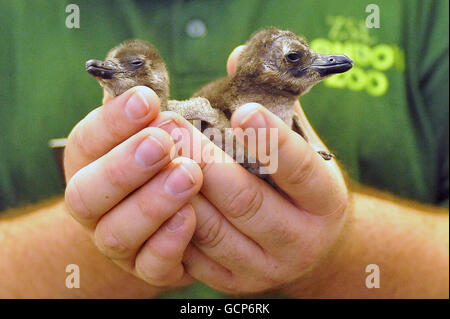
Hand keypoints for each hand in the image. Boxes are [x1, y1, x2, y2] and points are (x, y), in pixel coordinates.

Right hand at [64, 86, 202, 287]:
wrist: (162, 218)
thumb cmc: (165, 161)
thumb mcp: (157, 129)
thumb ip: (156, 105)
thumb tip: (183, 66)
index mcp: (91, 164)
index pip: (87, 141)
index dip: (114, 122)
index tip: (148, 100)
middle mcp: (94, 205)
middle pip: (88, 192)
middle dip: (126, 165)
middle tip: (163, 141)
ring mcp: (117, 241)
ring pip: (115, 233)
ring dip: (151, 203)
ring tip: (188, 175)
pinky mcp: (146, 268)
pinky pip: (150, 266)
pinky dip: (168, 243)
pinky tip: (190, 217)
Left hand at [151, 46, 348, 293]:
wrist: (304, 240)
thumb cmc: (296, 183)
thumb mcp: (300, 144)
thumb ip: (274, 104)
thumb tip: (238, 57)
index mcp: (326, 201)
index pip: (302, 169)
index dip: (272, 139)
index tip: (244, 109)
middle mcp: (302, 241)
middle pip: (246, 202)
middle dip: (204, 161)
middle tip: (173, 126)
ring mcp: (267, 269)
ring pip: (213, 230)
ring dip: (179, 188)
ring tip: (158, 152)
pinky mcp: (235, 283)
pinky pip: (195, 256)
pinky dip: (173, 222)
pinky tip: (158, 191)